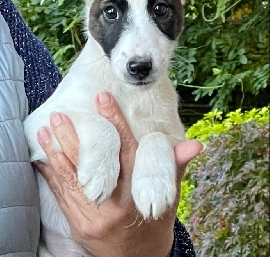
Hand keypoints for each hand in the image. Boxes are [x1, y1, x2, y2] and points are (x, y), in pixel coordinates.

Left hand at [36, 92, 201, 256]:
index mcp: (138, 190)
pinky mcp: (79, 223)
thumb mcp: (170, 195)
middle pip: (93, 163)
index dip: (115, 120)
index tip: (103, 98)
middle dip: (75, 136)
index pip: (125, 148)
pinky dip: (51, 174)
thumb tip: (197, 144)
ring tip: (45, 130)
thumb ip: (176, 166)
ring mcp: (94, 215)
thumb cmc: (155, 221)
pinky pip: (62, 195)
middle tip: (60, 113)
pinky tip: (41, 157)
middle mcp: (116, 202)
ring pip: (72, 177)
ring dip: (57, 151)